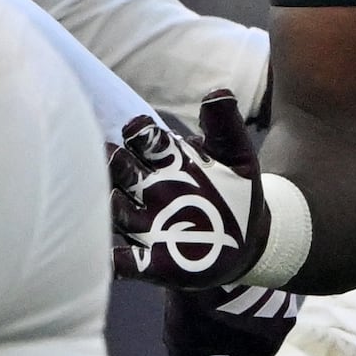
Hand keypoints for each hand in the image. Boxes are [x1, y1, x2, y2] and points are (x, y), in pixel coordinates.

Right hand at [109, 92, 276, 287]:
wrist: (249, 240)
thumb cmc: (236, 192)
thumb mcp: (238, 157)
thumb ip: (226, 126)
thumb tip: (218, 92)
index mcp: (166, 161)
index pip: (143, 139)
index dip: (140, 133)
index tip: (139, 130)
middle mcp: (145, 189)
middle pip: (119, 170)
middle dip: (113, 163)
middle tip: (113, 158)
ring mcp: (145, 224)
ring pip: (115, 210)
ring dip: (111, 206)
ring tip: (113, 203)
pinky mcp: (150, 261)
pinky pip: (123, 262)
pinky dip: (112, 262)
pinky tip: (106, 261)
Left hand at [164, 282, 301, 355]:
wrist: (217, 249)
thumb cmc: (201, 307)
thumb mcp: (184, 346)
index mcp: (264, 348)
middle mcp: (280, 324)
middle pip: (255, 345)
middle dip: (234, 349)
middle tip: (213, 345)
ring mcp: (279, 297)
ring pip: (256, 319)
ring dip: (236, 322)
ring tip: (212, 316)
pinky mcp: (271, 273)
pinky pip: (255, 295)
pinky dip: (237, 299)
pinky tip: (218, 291)